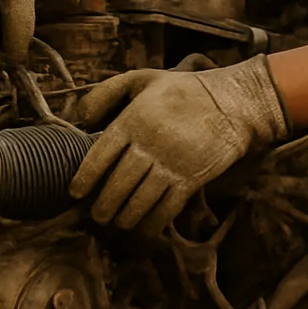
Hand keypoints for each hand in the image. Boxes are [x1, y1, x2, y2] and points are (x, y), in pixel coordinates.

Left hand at [69, 55, 290, 233]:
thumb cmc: (183, 91)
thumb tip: (79, 118)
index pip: (100, 155)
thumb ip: (107, 92)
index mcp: (133, 120)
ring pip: (138, 201)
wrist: (232, 103)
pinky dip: (152, 224)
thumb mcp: (142, 78)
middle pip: (117, 185)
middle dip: (102, 206)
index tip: (75, 193)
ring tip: (116, 224)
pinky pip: (166, 209)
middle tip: (96, 216)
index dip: (84, 178)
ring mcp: (171, 164)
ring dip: (123, 219)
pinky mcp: (191, 179)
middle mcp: (148, 145)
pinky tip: (143, 230)